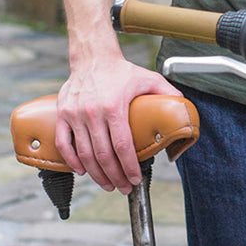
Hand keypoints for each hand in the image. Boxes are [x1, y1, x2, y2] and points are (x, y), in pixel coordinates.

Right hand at [55, 54, 181, 194]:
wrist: (93, 57)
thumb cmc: (122, 70)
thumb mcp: (149, 78)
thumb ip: (167, 92)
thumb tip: (183, 106)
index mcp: (115, 106)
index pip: (122, 145)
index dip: (128, 166)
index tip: (135, 178)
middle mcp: (93, 112)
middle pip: (103, 155)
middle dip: (114, 176)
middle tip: (122, 188)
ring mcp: (75, 115)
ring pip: (84, 154)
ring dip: (96, 174)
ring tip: (107, 184)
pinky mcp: (62, 115)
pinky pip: (64, 144)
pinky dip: (72, 161)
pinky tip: (83, 170)